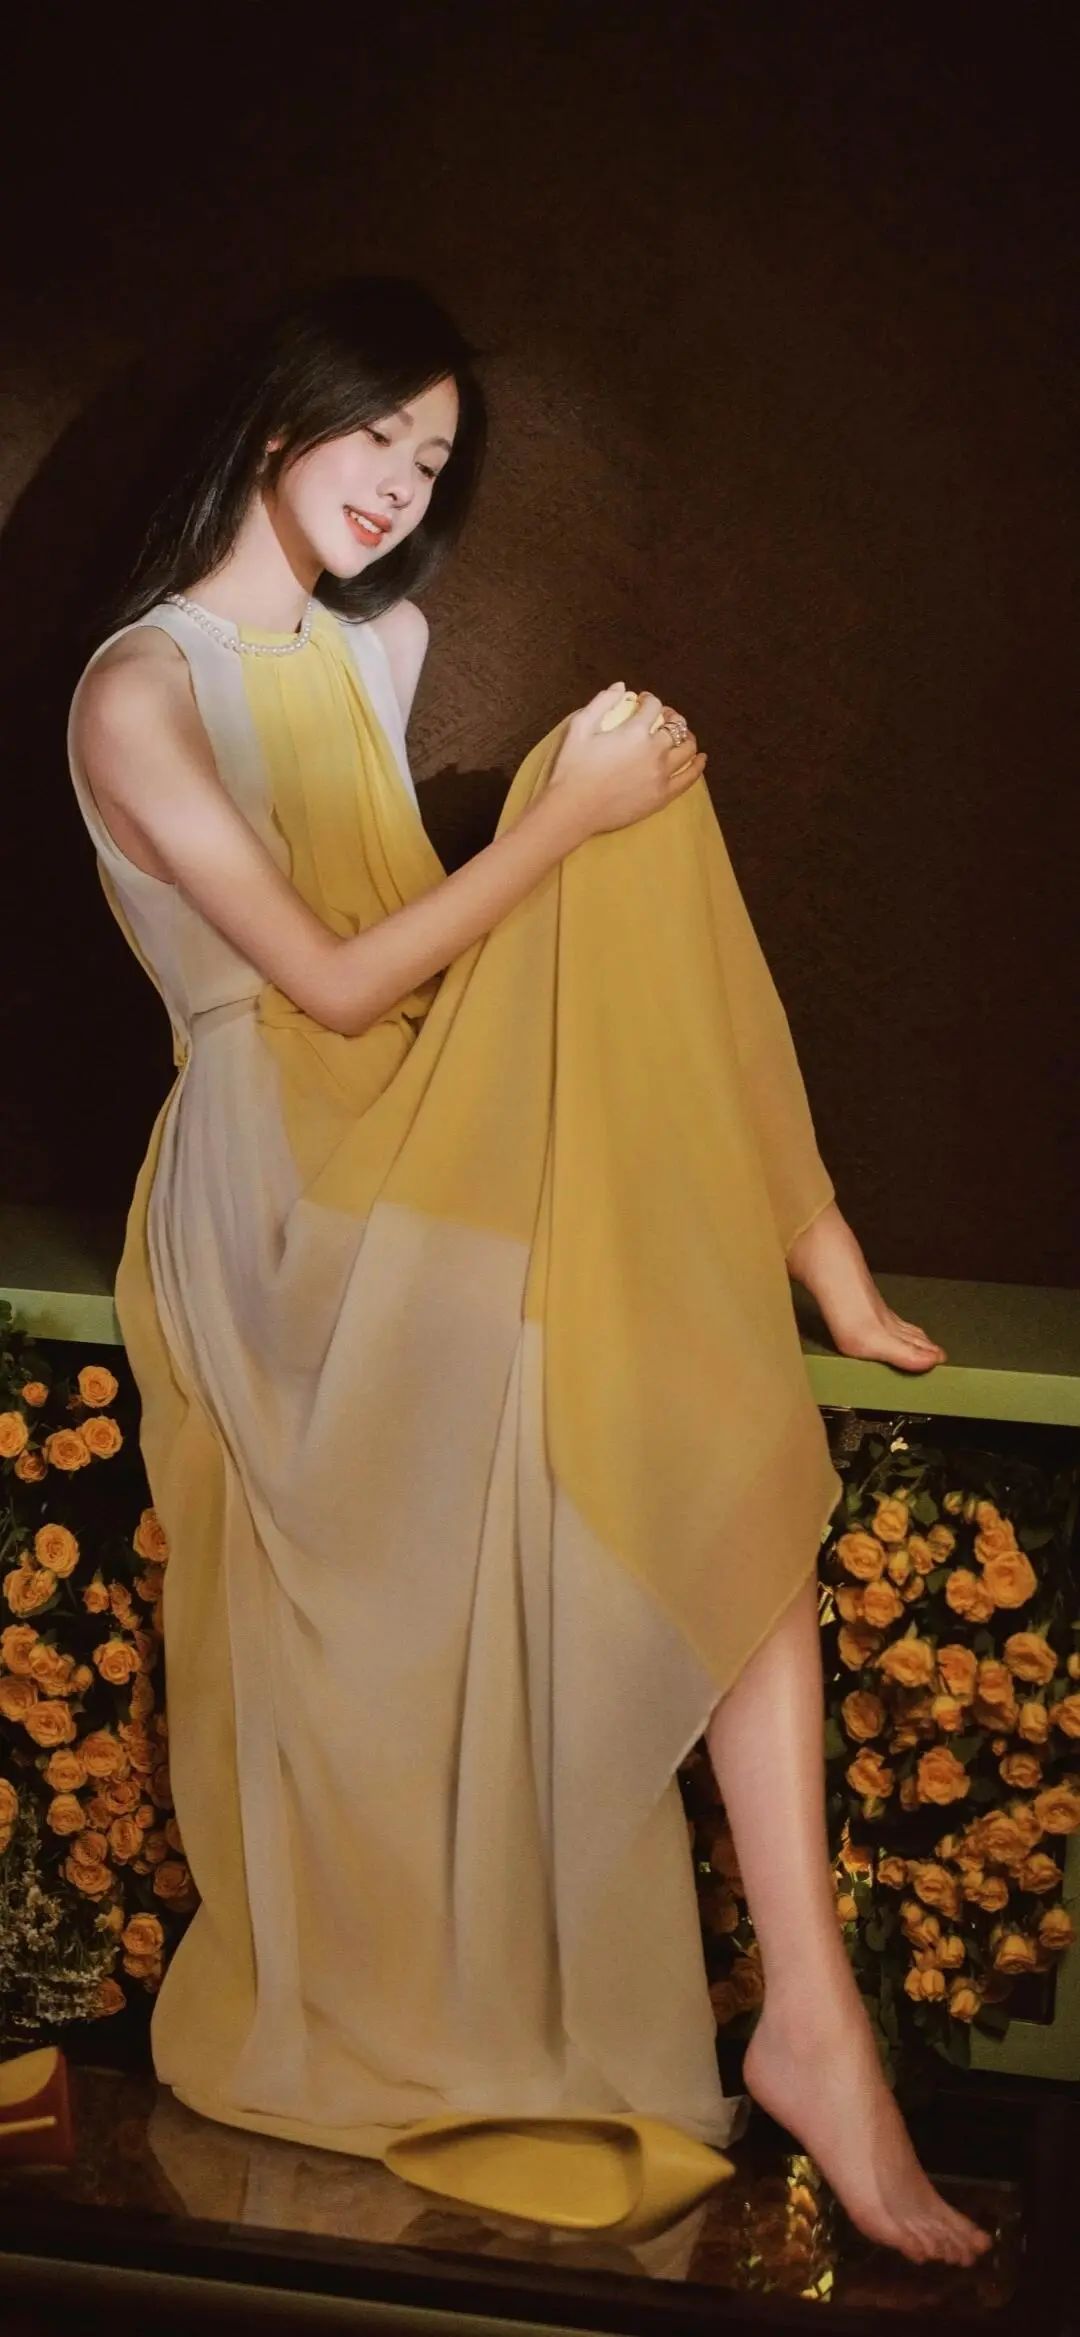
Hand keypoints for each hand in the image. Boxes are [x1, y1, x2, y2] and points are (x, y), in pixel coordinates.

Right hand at [548, 682, 706, 839]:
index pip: (653, 706)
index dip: (650, 699)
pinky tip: (700, 759)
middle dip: (671, 716)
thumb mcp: (580, 727)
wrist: (573, 809)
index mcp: (635, 731)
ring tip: (682, 736)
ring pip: (688, 749)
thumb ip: (601, 703)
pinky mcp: (663, 796)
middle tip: (664, 717)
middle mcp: (655, 751)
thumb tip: (621, 686)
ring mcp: (662, 775)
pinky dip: (698, 766)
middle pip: (676, 726)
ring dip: (687, 737)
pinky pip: (690, 778)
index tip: (644, 701)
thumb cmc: (572, 768)